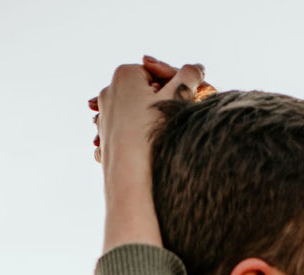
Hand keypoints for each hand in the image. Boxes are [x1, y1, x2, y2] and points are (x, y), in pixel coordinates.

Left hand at [91, 61, 206, 168]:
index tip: (188, 100)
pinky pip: (128, 132)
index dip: (174, 86)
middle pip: (145, 92)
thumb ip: (189, 76)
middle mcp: (109, 90)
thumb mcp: (177, 97)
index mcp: (124, 73)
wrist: (131, 177)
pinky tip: (150, 148)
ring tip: (164, 137)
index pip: (156, 73)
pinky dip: (140, 136)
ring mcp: (105, 115)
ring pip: (137, 112)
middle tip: (177, 119)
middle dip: (163, 103)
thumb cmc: (153, 133)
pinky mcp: (105, 138)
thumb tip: (198, 68)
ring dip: (152, 121)